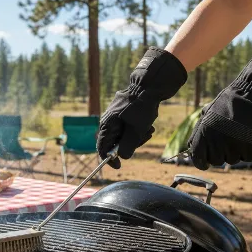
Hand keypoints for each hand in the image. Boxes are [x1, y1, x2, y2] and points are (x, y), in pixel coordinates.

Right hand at [97, 47, 187, 168]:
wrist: (148, 85)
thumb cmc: (141, 108)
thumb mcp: (136, 131)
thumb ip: (128, 147)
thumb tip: (122, 157)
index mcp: (107, 125)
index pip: (102, 148)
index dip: (109, 160)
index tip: (119, 166)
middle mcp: (108, 121)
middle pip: (115, 143)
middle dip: (130, 145)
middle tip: (144, 139)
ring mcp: (115, 117)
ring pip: (124, 135)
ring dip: (137, 137)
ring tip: (149, 130)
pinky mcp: (123, 113)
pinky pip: (128, 127)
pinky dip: (137, 130)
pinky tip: (148, 125)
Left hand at [188, 42, 251, 169]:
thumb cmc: (228, 103)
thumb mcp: (206, 114)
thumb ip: (198, 132)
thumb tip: (191, 147)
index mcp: (204, 135)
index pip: (198, 159)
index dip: (201, 162)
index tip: (205, 163)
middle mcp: (217, 144)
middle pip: (216, 161)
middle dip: (220, 154)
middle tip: (227, 140)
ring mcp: (235, 148)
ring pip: (232, 160)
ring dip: (235, 151)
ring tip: (239, 134)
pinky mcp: (251, 150)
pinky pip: (248, 157)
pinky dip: (249, 149)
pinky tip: (249, 135)